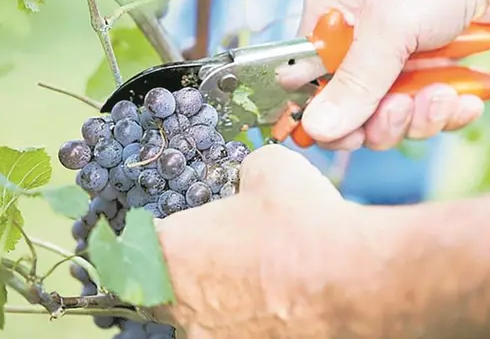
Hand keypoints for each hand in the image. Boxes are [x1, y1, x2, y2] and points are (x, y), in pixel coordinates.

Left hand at [151, 145, 370, 338]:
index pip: (134, 243)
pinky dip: (247, 318)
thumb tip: (249, 180)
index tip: (167, 229)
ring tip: (256, 277)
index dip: (152, 231)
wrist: (354, 279)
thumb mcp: (270, 167)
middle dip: (183, 268)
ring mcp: (211, 337)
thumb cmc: (304, 224)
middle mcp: (180, 304)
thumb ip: (244, 172)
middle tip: (216, 251)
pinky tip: (278, 299)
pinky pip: (233, 332)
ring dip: (216, 296)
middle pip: (161, 286)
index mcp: (170, 251)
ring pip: (198, 315)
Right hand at [290, 0, 489, 150]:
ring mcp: (396, 57)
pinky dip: (448, 112)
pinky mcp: (432, 68)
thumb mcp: (389, 26)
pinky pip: (429, 111)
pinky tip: (465, 100)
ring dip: (421, 116)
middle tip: (403, 108)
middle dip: (383, 120)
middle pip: (353, 112)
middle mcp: (358, 41)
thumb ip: (355, 82)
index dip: (326, 117)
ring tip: (444, 94)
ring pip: (394, 117)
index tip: (351, 134)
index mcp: (329, 20)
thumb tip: (316, 128)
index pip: (307, 85)